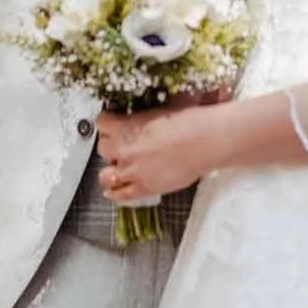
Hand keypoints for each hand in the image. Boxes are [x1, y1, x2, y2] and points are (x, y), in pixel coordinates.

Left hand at [97, 96, 226, 201]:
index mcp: (126, 125)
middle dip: (111, 148)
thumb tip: (137, 122)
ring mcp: (132, 170)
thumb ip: (140, 121)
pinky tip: (114, 191)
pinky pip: (120, 195)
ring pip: (105, 175)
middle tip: (121, 147)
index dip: (108, 124)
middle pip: (102, 148)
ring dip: (111, 171)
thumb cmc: (190, 122)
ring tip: (118, 170)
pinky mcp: (143, 188)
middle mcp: (124, 148)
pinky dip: (115, 193)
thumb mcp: (158, 113)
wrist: (206, 141)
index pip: (101, 123)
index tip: (112, 125)